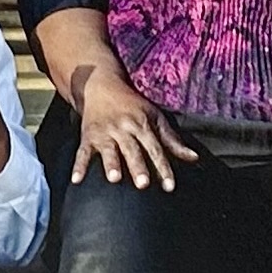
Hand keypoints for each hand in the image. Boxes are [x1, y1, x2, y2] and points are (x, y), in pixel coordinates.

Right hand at [70, 72, 196, 189]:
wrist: (101, 86)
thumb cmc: (133, 105)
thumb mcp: (155, 117)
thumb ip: (172, 140)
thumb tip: (194, 157)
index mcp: (142, 124)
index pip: (155, 149)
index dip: (163, 167)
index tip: (169, 186)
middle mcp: (124, 128)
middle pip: (132, 149)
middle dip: (138, 166)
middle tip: (143, 184)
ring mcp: (105, 132)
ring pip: (109, 150)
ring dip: (111, 163)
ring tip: (114, 178)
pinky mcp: (88, 136)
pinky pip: (83, 152)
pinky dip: (78, 166)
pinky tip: (76, 180)